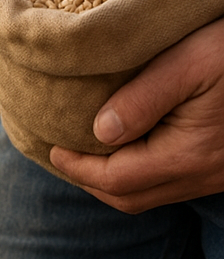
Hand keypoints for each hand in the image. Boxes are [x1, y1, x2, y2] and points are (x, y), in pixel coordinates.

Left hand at [49, 18, 223, 211]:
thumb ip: (143, 98)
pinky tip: (129, 146)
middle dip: (89, 180)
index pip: (115, 180)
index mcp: (189, 154)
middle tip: (62, 153)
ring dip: (115, 180)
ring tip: (86, 152)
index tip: (51, 146)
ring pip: (153, 195)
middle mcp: (205, 174)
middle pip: (130, 198)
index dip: (76, 168)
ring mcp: (220, 175)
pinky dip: (142, 173)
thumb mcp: (192, 60)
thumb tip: (100, 132)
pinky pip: (175, 182)